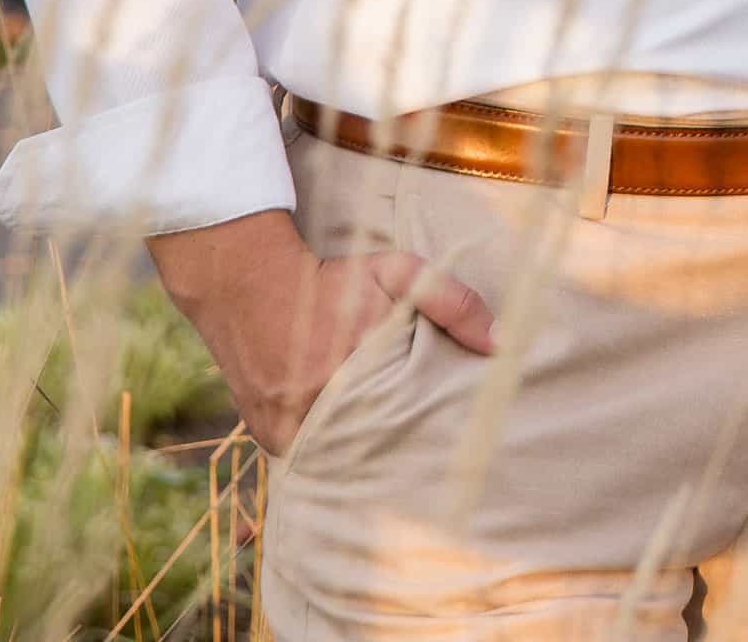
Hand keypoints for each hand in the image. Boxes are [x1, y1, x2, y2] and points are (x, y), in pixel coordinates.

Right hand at [148, 208, 496, 455]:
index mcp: (351, 376)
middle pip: (372, 453)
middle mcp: (313, 410)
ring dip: (361, 464)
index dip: (429, 439)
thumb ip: (452, 302)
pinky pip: (306, 461)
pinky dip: (328, 458)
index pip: (404, 427)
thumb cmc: (331, 280)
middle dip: (398, 458)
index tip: (450, 447)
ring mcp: (285, 429)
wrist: (246, 284)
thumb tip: (500, 343)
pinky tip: (350, 460)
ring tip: (393, 474)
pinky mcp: (266, 436)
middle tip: (429, 473)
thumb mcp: (397, 273)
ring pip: (336, 463)